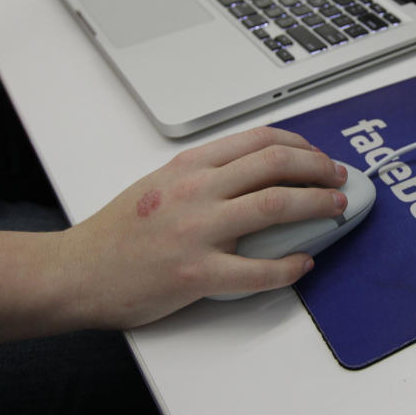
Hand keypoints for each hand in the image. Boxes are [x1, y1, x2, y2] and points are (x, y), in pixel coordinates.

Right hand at [44, 127, 346, 334]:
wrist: (75, 272)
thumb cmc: (119, 230)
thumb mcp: (162, 183)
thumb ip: (208, 175)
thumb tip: (261, 174)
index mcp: (191, 166)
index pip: (260, 141)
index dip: (301, 146)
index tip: (319, 157)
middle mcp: (197, 190)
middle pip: (276, 165)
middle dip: (319, 170)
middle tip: (340, 180)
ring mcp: (198, 231)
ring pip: (275, 206)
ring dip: (317, 206)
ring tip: (337, 210)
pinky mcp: (197, 273)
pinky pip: (258, 270)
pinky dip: (290, 266)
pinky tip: (304, 262)